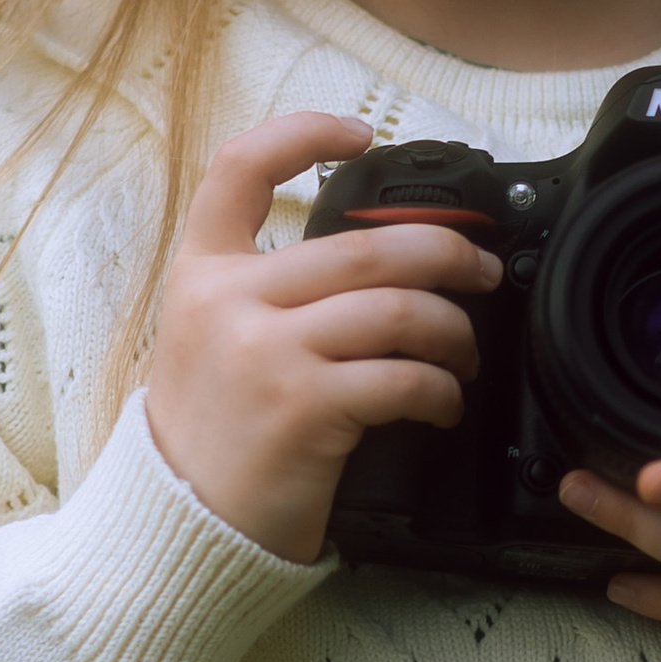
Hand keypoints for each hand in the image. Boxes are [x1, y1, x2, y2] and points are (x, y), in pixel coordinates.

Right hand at [146, 111, 501, 562]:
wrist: (180, 528)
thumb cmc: (213, 437)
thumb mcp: (211, 341)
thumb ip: (268, 292)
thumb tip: (376, 263)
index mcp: (203, 274)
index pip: (237, 170)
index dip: (302, 133)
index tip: (361, 135)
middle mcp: (228, 302)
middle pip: (362, 246)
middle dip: (445, 253)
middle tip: (480, 272)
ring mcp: (265, 354)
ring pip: (395, 309)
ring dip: (453, 330)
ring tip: (465, 354)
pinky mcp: (302, 409)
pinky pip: (402, 378)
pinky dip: (441, 389)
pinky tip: (442, 404)